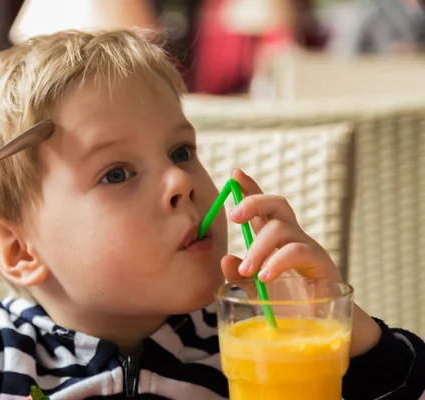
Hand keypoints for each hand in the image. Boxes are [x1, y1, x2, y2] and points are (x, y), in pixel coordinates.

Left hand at [220, 169, 380, 356]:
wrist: (319, 329)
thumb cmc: (287, 305)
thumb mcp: (255, 290)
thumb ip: (238, 275)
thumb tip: (225, 258)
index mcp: (274, 239)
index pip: (263, 207)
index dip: (250, 188)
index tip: (235, 174)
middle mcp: (291, 237)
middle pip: (276, 204)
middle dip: (253, 202)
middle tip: (234, 216)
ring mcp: (307, 247)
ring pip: (281, 228)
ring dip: (259, 247)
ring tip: (249, 270)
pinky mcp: (320, 263)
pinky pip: (297, 251)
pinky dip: (278, 261)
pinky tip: (265, 276)